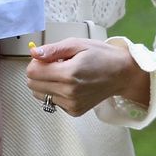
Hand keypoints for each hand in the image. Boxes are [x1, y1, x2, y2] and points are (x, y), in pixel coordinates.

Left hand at [25, 38, 144, 115]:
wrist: (123, 75)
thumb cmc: (102, 56)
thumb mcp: (77, 44)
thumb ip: (52, 49)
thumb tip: (33, 53)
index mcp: (69, 73)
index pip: (32, 72)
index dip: (36, 62)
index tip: (48, 58)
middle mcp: (69, 92)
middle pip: (32, 84)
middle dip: (39, 73)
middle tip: (55, 65)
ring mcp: (72, 104)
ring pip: (39, 94)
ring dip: (45, 84)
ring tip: (63, 75)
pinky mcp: (75, 111)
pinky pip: (52, 102)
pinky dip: (55, 93)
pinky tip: (69, 85)